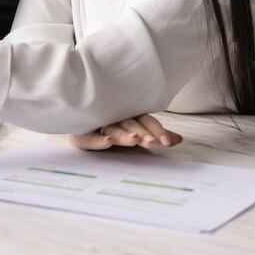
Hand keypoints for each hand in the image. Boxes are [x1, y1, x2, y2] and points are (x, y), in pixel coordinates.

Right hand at [68, 114, 182, 150]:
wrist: (75, 118)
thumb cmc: (110, 124)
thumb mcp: (135, 129)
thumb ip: (155, 134)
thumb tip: (179, 139)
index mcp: (129, 112)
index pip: (145, 120)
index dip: (156, 130)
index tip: (167, 142)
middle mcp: (114, 115)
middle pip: (131, 124)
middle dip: (143, 134)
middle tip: (153, 143)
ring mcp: (96, 122)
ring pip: (113, 128)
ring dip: (124, 135)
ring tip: (135, 140)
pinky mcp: (80, 132)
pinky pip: (88, 137)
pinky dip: (97, 140)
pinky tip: (107, 142)